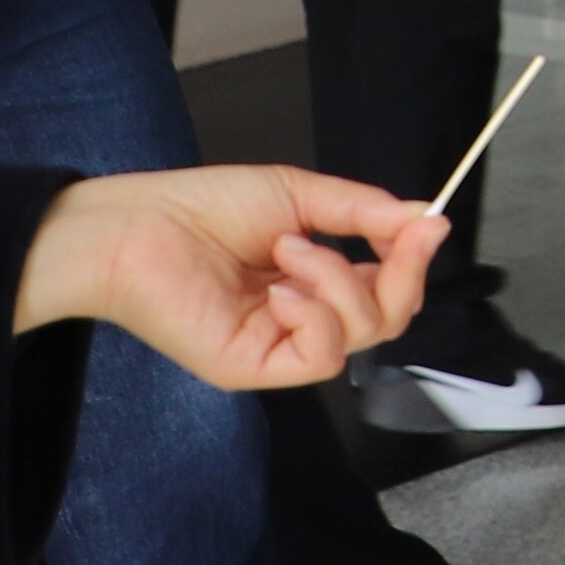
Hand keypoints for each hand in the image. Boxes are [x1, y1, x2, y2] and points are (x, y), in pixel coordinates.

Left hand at [14, 165, 441, 386]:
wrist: (135, 226)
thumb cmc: (199, 208)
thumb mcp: (298, 196)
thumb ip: (362, 210)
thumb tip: (425, 219)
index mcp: (311, 281)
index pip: (386, 289)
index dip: (414, 261)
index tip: (429, 224)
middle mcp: (299, 319)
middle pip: (388, 320)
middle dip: (403, 275)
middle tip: (395, 236)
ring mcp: (276, 347)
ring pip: (359, 337)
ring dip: (340, 282)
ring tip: (290, 248)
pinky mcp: (252, 368)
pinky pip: (319, 357)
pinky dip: (316, 315)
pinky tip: (282, 288)